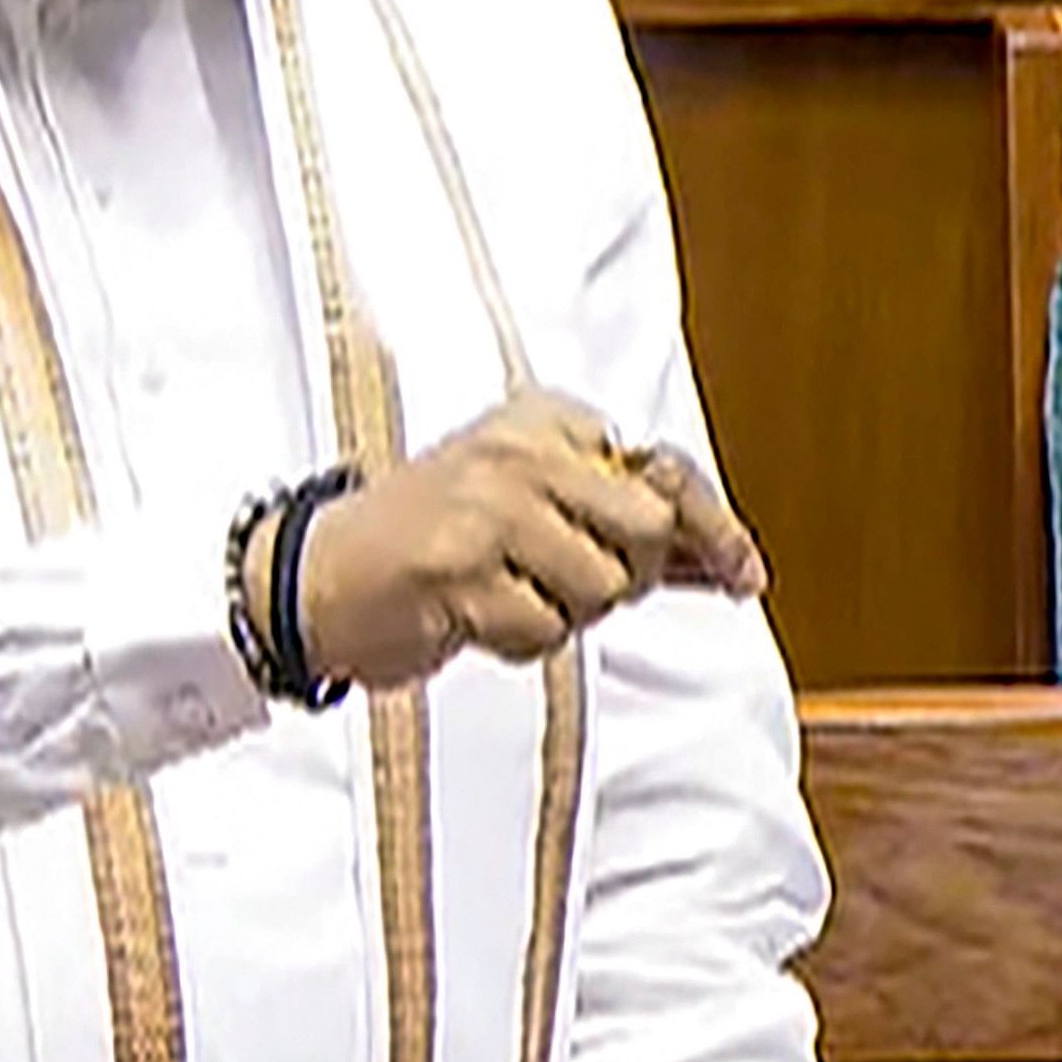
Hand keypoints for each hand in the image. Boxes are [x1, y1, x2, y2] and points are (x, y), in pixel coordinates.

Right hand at [285, 391, 766, 690]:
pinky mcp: (461, 569)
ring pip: (599, 587)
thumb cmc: (433, 539)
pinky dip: (520, 641)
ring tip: (506, 592)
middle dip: (626, 574)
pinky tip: (478, 616)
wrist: (319, 573)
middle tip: (570, 581)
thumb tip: (721, 559)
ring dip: (562, 613)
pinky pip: (544, 631)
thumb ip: (620, 520)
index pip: (660, 469)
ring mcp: (490, 507)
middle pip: (646, 528)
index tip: (742, 572)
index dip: (708, 527)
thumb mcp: (531, 499)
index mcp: (543, 420)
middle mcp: (520, 450)